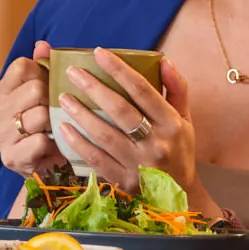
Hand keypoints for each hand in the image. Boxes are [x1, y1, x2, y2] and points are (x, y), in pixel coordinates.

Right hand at [0, 43, 66, 179]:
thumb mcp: (46, 95)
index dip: (42, 73)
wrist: (47, 169)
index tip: (50, 86)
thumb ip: (43, 67)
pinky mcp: (10, 157)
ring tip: (56, 131)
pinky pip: (39, 141)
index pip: (22, 66)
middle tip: (58, 113)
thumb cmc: (48, 126)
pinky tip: (52, 147)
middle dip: (53, 101)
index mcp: (4, 91)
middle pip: (35, 89)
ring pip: (40, 115)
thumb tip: (42, 45)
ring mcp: (1, 135)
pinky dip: (51, 144)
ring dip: (54, 124)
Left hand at [53, 51, 199, 198]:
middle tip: (72, 72)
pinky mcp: (124, 181)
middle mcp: (156, 144)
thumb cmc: (179, 150)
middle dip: (94, 88)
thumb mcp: (185, 119)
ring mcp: (139, 165)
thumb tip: (163, 60)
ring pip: (105, 136)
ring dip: (81, 114)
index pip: (143, 90)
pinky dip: (78, 143)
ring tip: (63, 97)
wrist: (180, 196)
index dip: (119, 70)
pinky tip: (64, 128)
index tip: (99, 52)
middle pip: (120, 111)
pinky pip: (96, 160)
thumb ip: (176, 89)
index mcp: (172, 124)